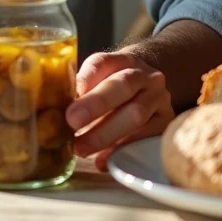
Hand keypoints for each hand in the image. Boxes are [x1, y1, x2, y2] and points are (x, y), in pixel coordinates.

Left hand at [65, 51, 173, 170]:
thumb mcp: (98, 83)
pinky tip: (103, 160)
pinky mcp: (166, 122)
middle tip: (71, 121)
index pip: (102, 63)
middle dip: (95, 104)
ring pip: (136, 113)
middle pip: (121, 86)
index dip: (86, 78)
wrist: (149, 91)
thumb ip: (81, 91)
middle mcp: (145, 75)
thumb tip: (55, 110)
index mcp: (122, 60)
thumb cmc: (114, 90)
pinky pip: (147, 136)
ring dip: (106, 133)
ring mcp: (159, 98)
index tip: (70, 95)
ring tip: (81, 148)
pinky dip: (123, 149)